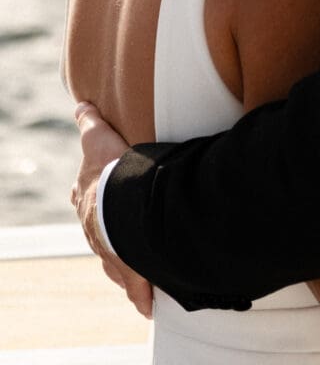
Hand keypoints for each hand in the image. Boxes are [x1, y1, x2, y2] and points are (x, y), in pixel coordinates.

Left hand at [72, 102, 153, 318]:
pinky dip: (141, 293)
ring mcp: (110, 250)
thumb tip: (81, 106)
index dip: (93, 201)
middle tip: (124, 241)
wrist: (120, 204)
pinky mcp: (128, 268)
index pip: (85, 201)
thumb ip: (90, 124)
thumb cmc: (110, 172)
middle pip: (99, 236)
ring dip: (127, 269)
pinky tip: (146, 305)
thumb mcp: (98, 140)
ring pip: (116, 263)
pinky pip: (134, 284)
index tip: (100, 205)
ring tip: (139, 279)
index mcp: (87, 200)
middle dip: (110, 239)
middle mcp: (94, 228)